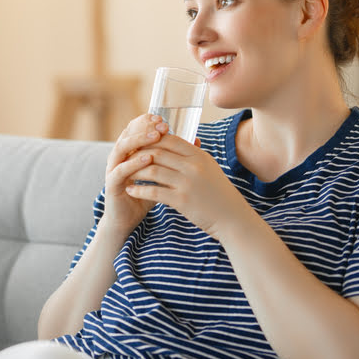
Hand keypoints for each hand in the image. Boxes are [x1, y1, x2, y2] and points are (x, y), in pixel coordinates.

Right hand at [100, 113, 171, 235]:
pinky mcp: (112, 184)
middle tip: (162, 123)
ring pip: (122, 148)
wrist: (128, 220)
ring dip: (139, 140)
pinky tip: (148, 159)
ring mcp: (113, 169)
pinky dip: (134, 163)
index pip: (136, 128)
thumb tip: (196, 141)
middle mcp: (119, 157)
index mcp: (129, 151)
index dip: (148, 122)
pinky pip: (121, 170)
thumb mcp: (163, 174)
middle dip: (145, 127)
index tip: (164, 118)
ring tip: (156, 136)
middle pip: (128, 133)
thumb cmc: (146, 196)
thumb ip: (174, 158)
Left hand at [124, 134, 250, 238]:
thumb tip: (173, 144)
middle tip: (126, 158)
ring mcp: (187, 183)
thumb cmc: (219, 194)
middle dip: (139, 154)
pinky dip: (139, 190)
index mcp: (199, 156)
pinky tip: (131, 190)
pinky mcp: (182, 201)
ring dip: (135, 171)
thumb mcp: (209, 168)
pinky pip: (154, 192)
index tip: (138, 144)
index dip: (151, 139)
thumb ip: (192, 156)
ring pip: (153, 170)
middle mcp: (193, 166)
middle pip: (158, 152)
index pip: (170, 139)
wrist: (233, 218)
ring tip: (125, 174)